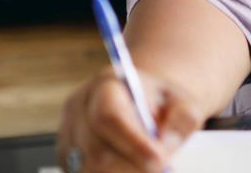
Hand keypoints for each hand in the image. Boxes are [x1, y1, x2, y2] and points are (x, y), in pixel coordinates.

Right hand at [57, 67, 203, 171]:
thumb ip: (183, 116)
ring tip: (148, 169)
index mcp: (107, 85)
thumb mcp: (183, 101)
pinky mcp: (67, 158)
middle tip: (161, 170)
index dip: (133, 143)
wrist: (144, 106)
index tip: (160, 160)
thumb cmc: (162, 105)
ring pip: (88, 168)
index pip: (109, 116)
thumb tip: (167, 141)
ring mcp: (68, 135)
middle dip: (131, 167)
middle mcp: (79, 109)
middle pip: (96, 150)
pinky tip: (132, 171)